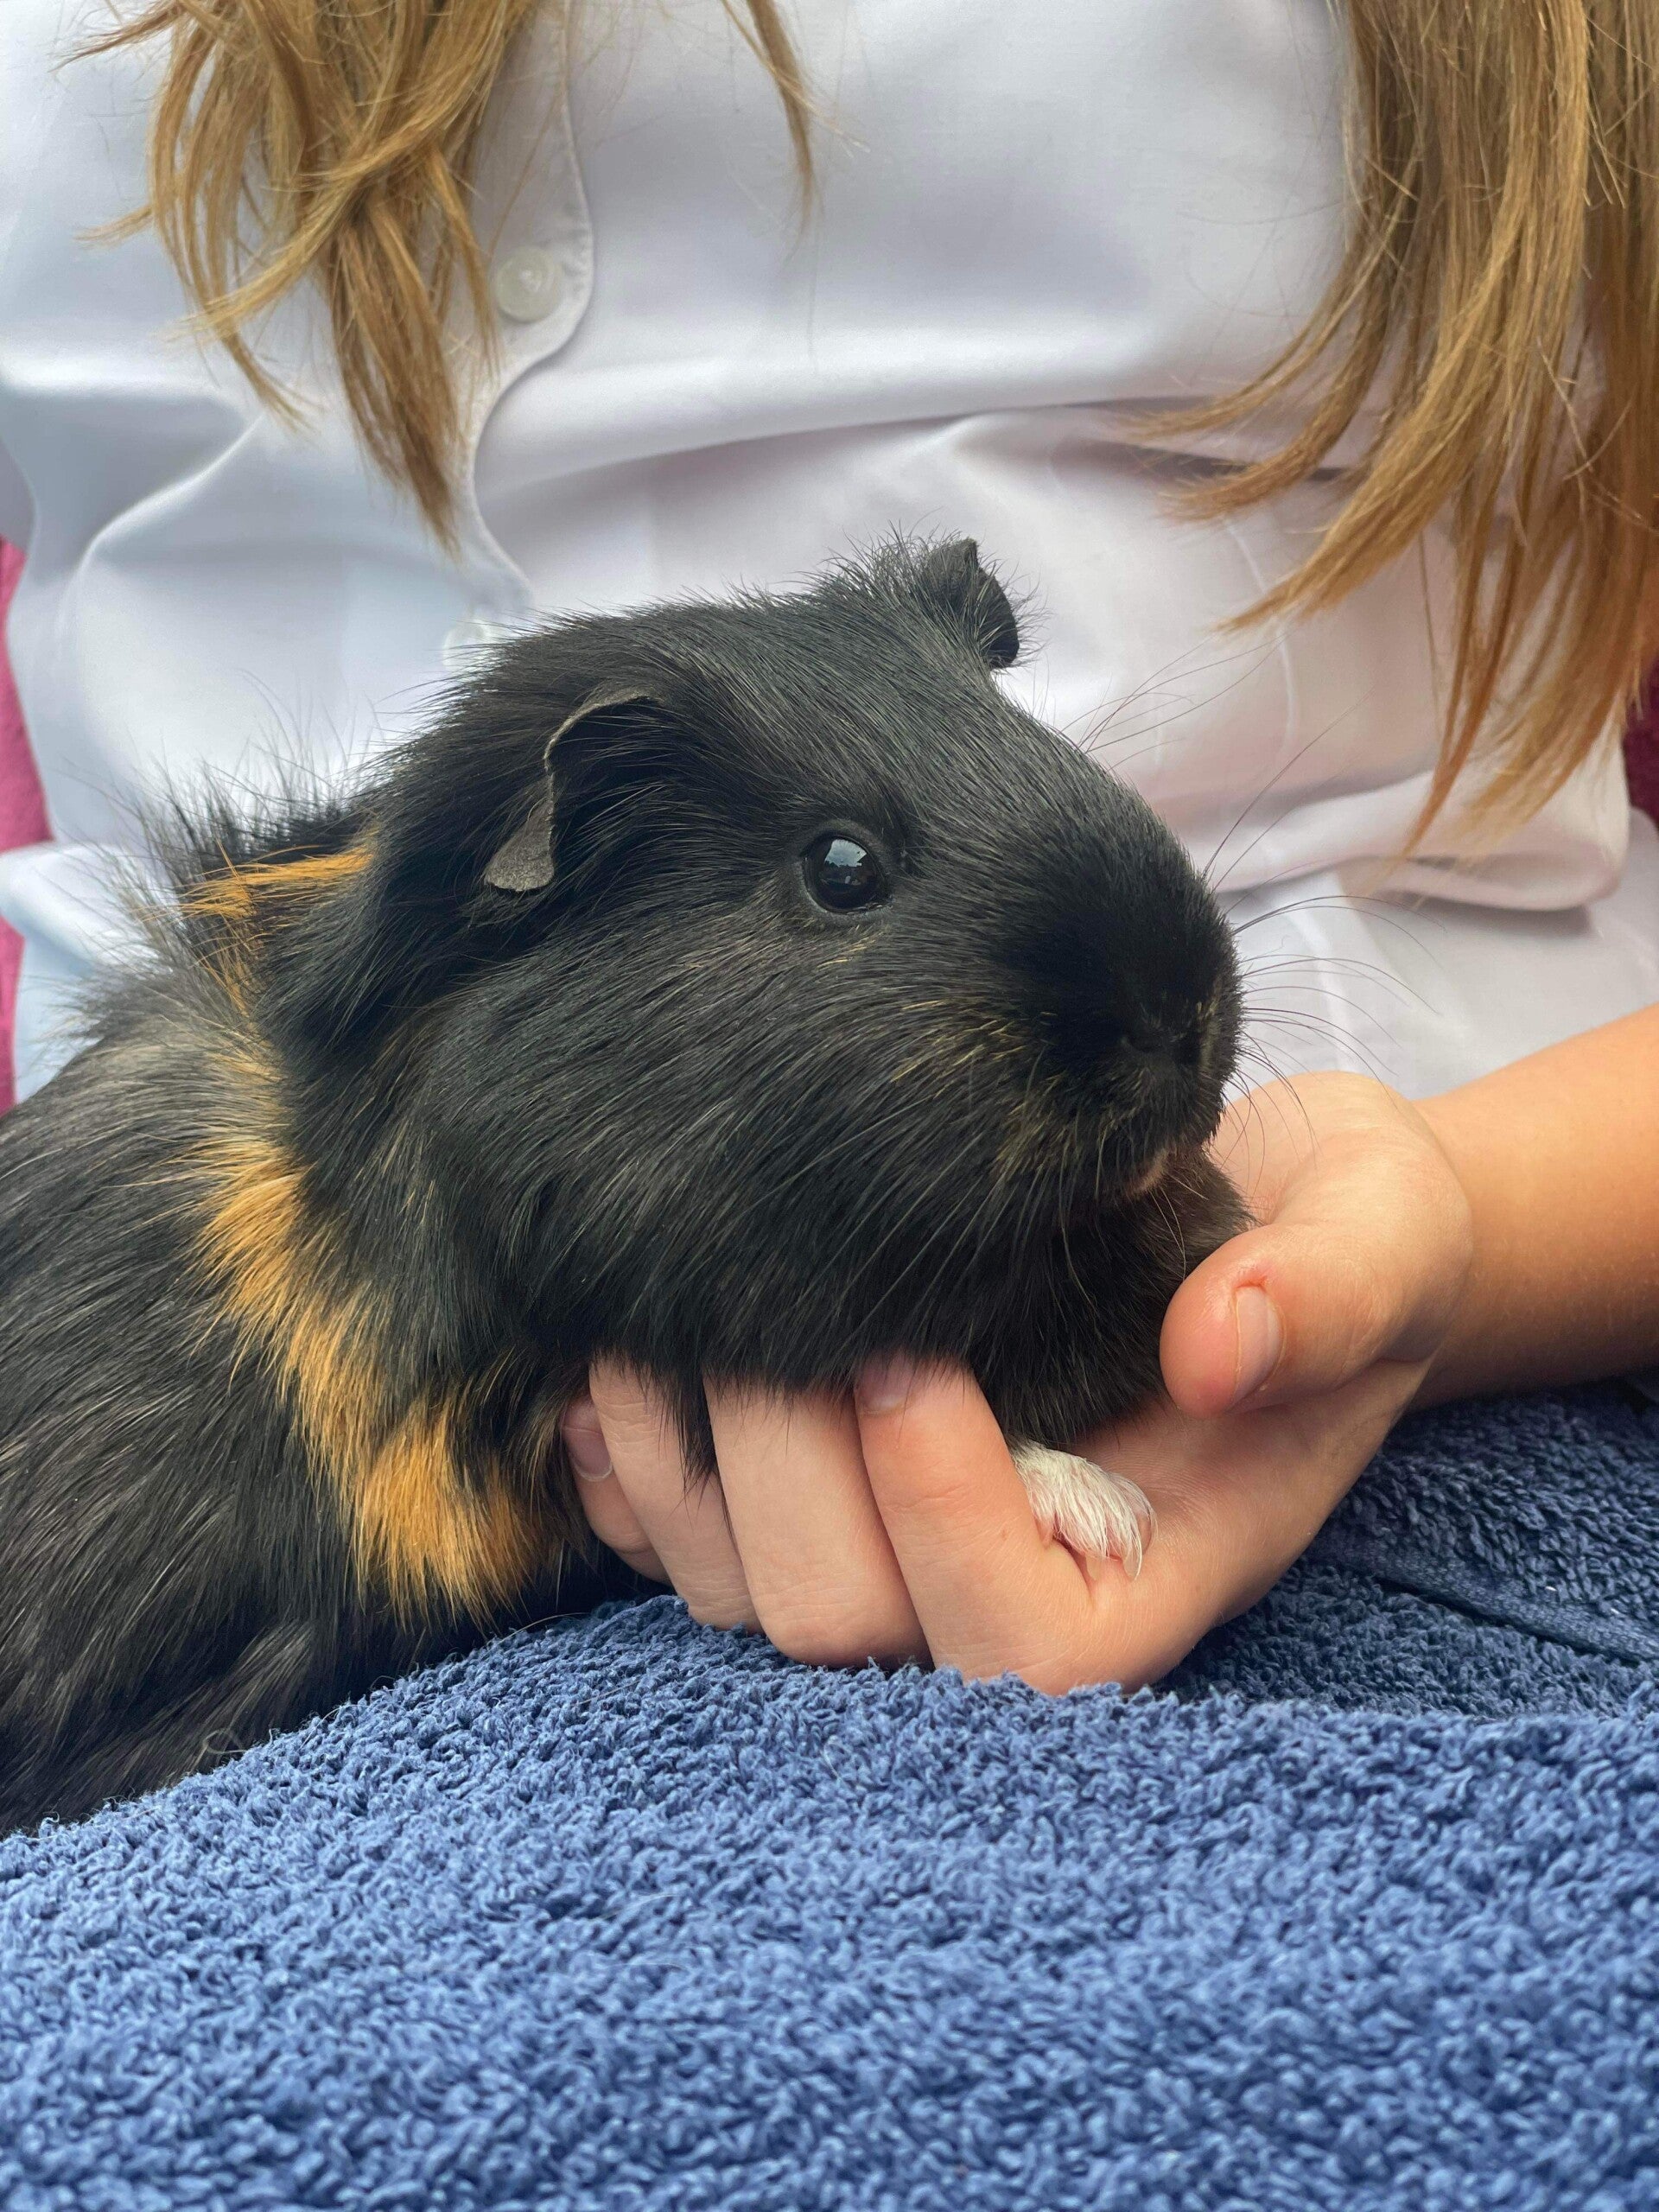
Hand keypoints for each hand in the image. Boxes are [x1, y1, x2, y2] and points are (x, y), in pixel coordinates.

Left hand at [565, 1072, 1474, 1689]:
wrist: (1250, 1209)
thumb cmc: (1330, 1233)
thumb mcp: (1385, 1232)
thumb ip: (1334, 1289)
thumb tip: (1223, 1348)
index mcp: (1152, 1571)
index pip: (1022, 1647)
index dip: (943, 1520)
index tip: (916, 1353)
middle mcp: (1013, 1589)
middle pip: (846, 1630)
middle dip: (784, 1468)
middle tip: (767, 1310)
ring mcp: (907, 1555)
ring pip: (741, 1599)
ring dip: (683, 1467)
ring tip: (657, 1326)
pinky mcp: (829, 1498)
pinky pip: (687, 1547)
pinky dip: (631, 1478)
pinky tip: (608, 1380)